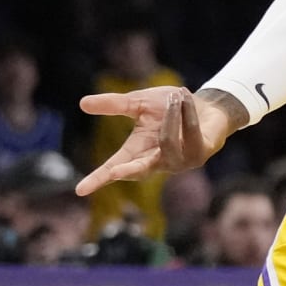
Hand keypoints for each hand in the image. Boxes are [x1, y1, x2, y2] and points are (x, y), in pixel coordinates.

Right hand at [75, 87, 230, 194]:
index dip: (97, 179)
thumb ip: (114, 105)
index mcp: (138, 153)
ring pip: (167, 141)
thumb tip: (82, 103)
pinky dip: (185, 110)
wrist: (206, 107)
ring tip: (175, 95)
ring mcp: (179, 163)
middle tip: (114, 173)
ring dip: (170, 115)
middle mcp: (157, 163)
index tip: (80, 190)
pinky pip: (189, 132)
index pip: (114, 168)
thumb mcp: (138, 102)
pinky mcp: (199, 155)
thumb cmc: (170, 108)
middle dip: (127, 171)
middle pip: (138, 172)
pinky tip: (185, 98)